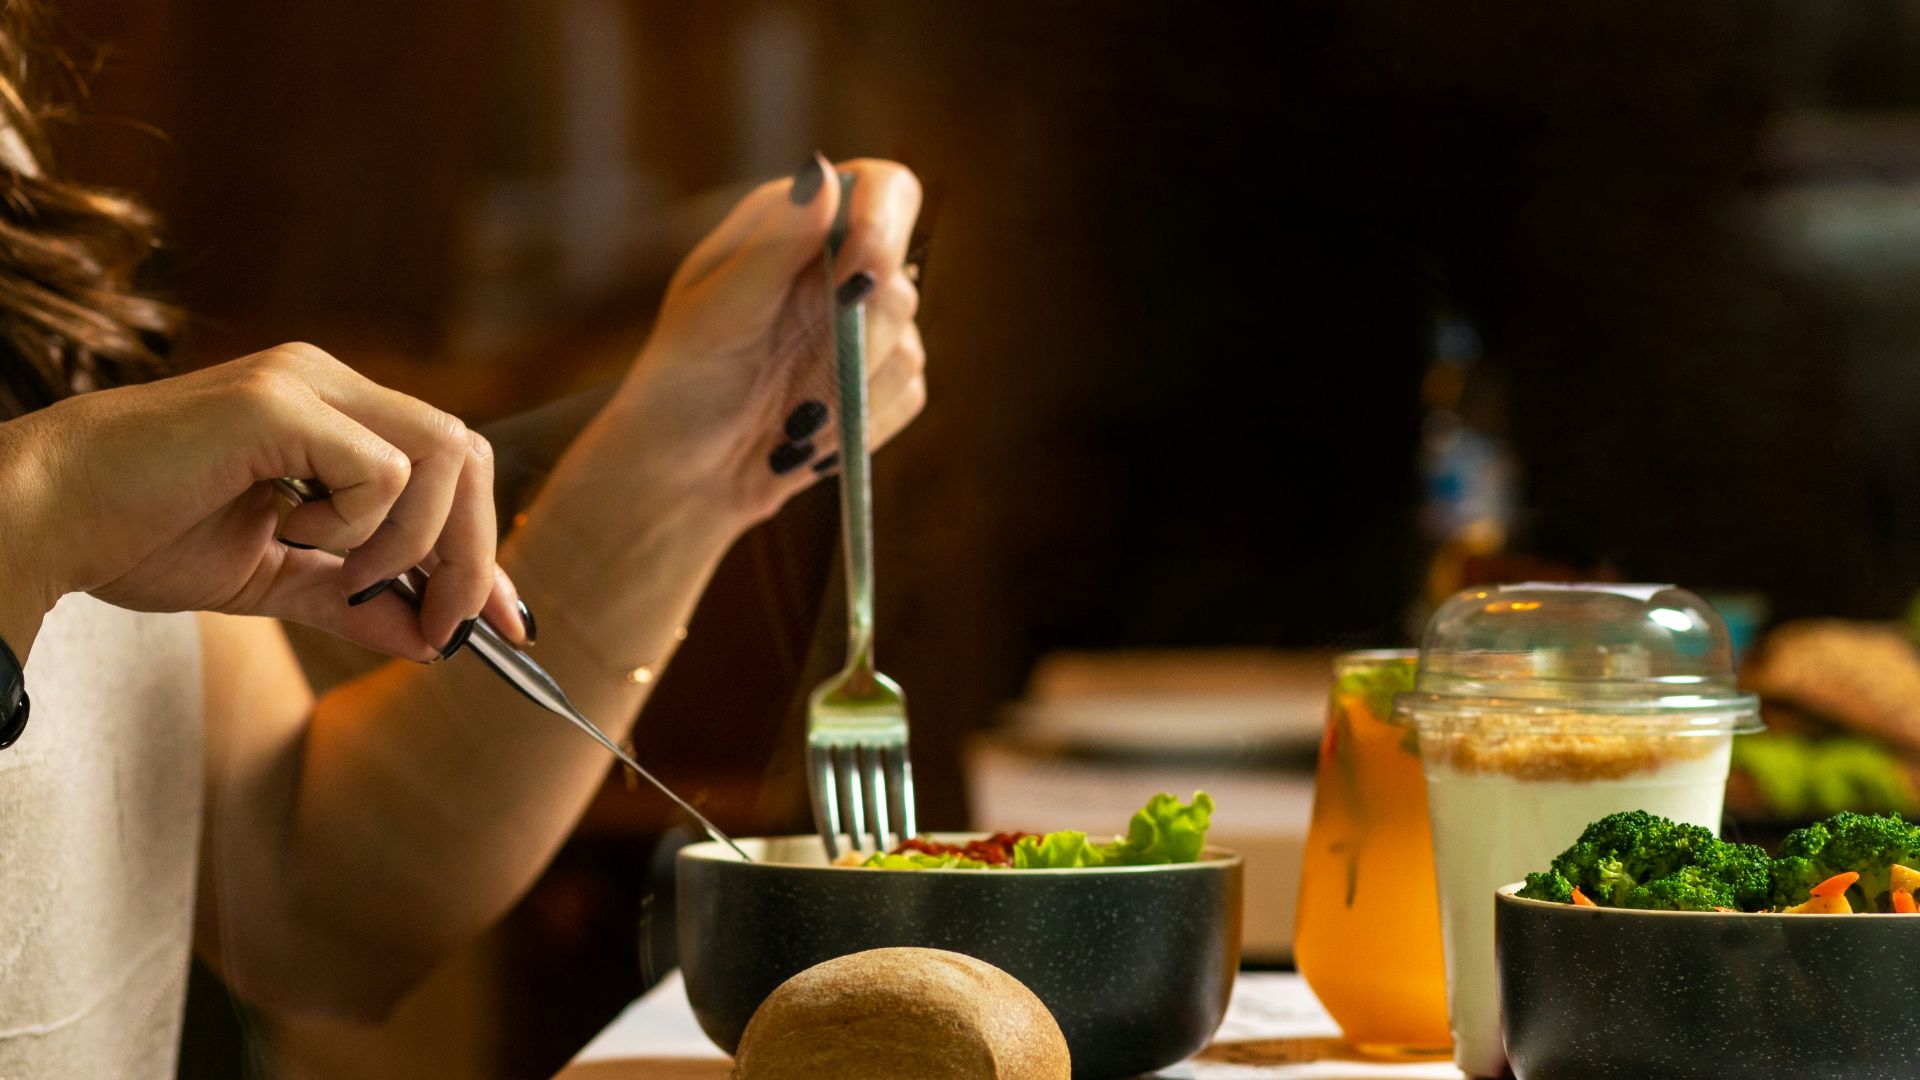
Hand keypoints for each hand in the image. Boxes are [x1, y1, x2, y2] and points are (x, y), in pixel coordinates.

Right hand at [0, 343, 523, 659]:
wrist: (42, 520)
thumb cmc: (138, 536)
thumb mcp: (271, 580)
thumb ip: (351, 600)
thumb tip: (431, 641)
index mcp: (332, 412)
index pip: (451, 466)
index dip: (488, 550)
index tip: (509, 624)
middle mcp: (329, 381)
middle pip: (468, 454)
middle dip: (474, 555)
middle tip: (444, 627)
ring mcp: (306, 381)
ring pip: (443, 456)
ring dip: (411, 541)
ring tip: (335, 570)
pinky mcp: (279, 402)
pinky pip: (383, 471)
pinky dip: (357, 525)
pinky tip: (285, 528)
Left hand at [541, 156, 926, 541]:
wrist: (682, 475)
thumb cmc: (678, 384)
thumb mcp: (714, 314)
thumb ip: (774, 247)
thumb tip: (823, 173)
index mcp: (795, 226)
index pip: (882, 190)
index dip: (884, 226)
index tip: (852, 280)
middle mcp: (838, 268)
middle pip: (901, 278)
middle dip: (857, 338)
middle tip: (802, 382)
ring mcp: (865, 329)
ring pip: (909, 345)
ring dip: (849, 393)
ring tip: (788, 419)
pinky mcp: (881, 385)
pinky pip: (907, 395)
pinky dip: (860, 424)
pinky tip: (809, 438)